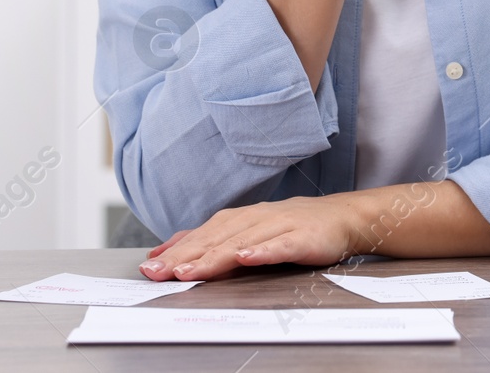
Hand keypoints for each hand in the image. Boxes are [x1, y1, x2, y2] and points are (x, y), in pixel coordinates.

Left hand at [136, 194, 364, 281]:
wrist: (341, 218)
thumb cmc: (291, 227)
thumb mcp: (247, 231)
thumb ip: (211, 241)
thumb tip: (166, 252)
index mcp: (239, 219)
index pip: (201, 235)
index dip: (174, 251)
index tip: (149, 267)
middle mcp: (254, 219)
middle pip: (214, 239)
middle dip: (184, 256)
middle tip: (158, 273)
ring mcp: (278, 227)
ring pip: (241, 242)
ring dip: (214, 256)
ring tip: (190, 270)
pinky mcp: (301, 238)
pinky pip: (279, 245)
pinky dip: (262, 251)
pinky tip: (247, 257)